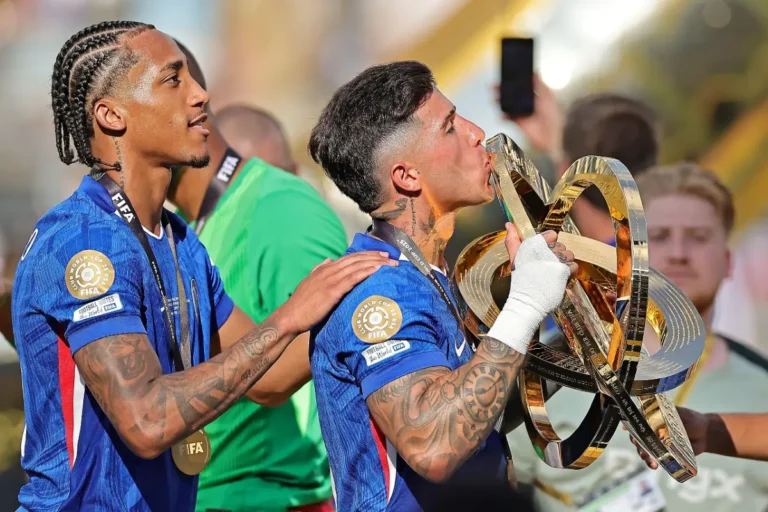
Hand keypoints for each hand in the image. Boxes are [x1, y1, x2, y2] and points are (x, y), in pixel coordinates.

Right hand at [278, 251, 396, 333]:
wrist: (290, 316)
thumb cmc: (300, 304)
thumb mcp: (309, 283)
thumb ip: (319, 270)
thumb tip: (328, 260)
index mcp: (325, 269)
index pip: (350, 258)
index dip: (367, 255)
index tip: (381, 255)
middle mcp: (329, 270)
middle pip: (357, 259)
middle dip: (376, 257)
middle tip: (391, 257)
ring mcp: (331, 279)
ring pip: (357, 266)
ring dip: (375, 263)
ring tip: (390, 263)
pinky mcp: (332, 290)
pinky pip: (352, 278)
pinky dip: (365, 272)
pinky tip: (377, 270)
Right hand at [488, 224, 575, 351]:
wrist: (527, 302)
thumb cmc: (521, 281)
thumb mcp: (515, 258)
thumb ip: (513, 239)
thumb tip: (509, 224)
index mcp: (532, 244)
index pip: (552, 234)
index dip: (549, 244)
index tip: (543, 255)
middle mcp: (544, 249)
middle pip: (561, 245)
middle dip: (557, 256)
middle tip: (546, 268)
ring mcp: (554, 259)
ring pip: (569, 255)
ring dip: (564, 264)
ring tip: (553, 274)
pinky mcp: (563, 270)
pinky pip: (574, 266)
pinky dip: (570, 273)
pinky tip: (559, 279)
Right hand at [494, 75, 564, 160]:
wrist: (550, 138)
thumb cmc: (553, 118)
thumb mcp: (548, 98)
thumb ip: (541, 86)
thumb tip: (535, 74)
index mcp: (536, 96)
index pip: (524, 86)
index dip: (515, 82)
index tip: (507, 76)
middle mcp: (528, 104)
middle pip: (514, 95)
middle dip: (504, 90)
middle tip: (496, 85)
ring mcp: (522, 113)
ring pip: (509, 104)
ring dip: (500, 100)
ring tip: (494, 97)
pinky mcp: (518, 122)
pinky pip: (508, 117)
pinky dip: (503, 115)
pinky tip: (501, 113)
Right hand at [628, 407, 709, 468]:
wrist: (705, 434)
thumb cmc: (690, 419)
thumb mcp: (678, 413)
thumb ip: (665, 415)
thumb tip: (651, 418)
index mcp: (650, 418)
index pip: (635, 421)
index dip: (629, 425)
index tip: (626, 429)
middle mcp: (650, 430)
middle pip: (637, 437)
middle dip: (638, 444)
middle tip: (643, 450)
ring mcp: (655, 443)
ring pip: (643, 450)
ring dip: (644, 456)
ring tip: (650, 462)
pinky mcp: (663, 454)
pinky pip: (654, 459)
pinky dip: (652, 463)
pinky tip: (654, 466)